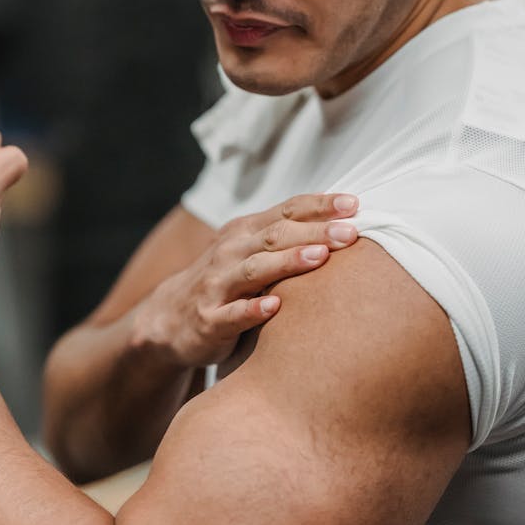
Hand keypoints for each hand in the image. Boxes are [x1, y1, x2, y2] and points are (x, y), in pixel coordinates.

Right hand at [137, 193, 358, 368]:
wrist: (170, 318)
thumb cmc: (226, 280)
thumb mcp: (250, 250)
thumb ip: (286, 235)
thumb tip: (344, 220)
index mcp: (245, 231)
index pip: (287, 211)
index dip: (320, 206)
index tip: (355, 204)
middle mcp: (231, 252)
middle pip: (276, 236)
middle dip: (315, 232)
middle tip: (350, 232)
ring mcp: (218, 285)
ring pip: (255, 269)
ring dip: (288, 262)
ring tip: (320, 257)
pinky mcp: (209, 319)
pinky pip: (232, 314)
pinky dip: (253, 309)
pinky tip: (275, 307)